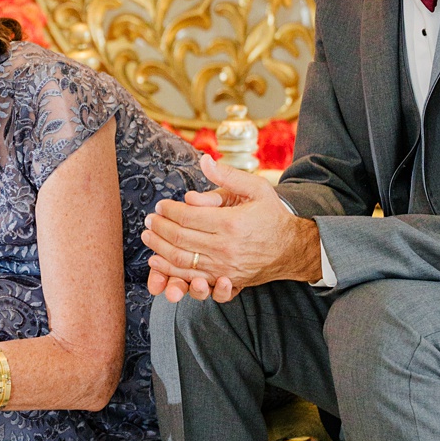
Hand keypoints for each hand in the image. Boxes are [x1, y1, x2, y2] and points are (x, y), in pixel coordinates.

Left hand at [142, 155, 322, 301]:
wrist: (291, 248)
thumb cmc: (271, 215)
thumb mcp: (256, 188)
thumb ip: (228, 175)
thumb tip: (204, 160)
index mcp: (231, 222)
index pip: (188, 217)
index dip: (168, 211)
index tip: (160, 206)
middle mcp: (225, 247)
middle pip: (180, 238)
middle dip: (159, 228)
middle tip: (149, 220)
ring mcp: (224, 267)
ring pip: (181, 260)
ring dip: (159, 248)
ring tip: (148, 236)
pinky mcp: (224, 280)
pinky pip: (190, 277)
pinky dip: (169, 270)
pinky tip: (157, 260)